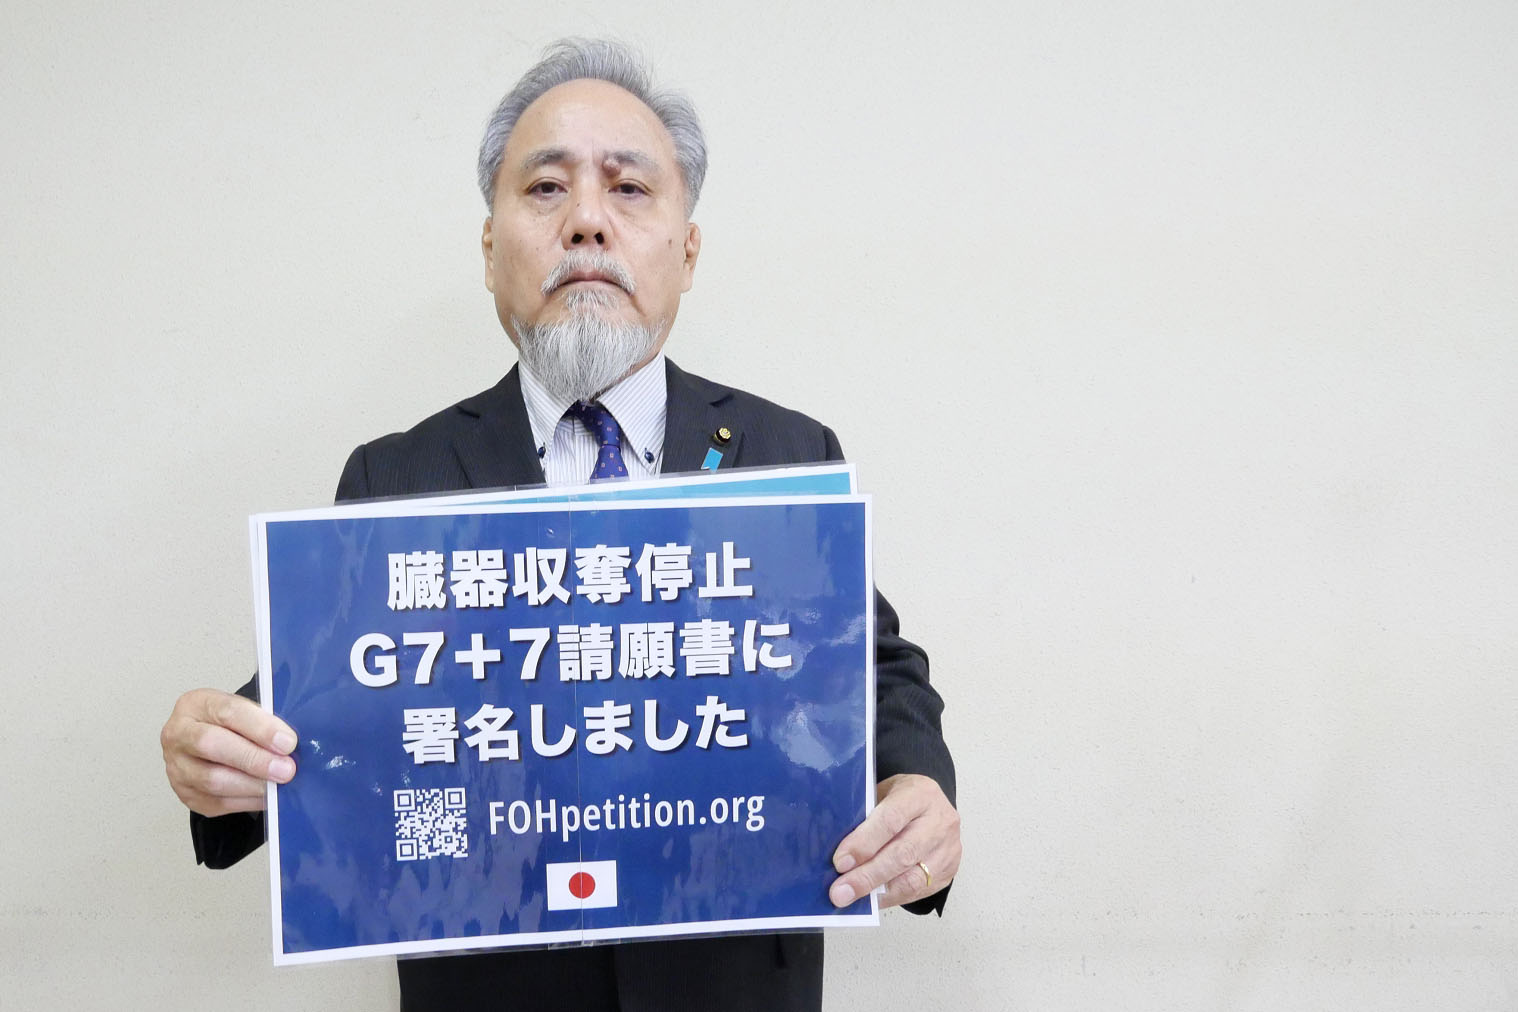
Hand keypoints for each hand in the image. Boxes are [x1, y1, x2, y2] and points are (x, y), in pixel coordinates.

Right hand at [161, 688, 297, 816]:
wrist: (207, 744)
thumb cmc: (232, 724)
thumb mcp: (245, 711)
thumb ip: (264, 722)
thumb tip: (290, 743)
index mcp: (196, 704)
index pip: (227, 711)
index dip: (260, 728)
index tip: (288, 742)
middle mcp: (178, 734)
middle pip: (211, 745)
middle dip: (254, 759)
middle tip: (286, 770)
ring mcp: (177, 767)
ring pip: (212, 779)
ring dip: (252, 784)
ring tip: (279, 785)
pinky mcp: (186, 794)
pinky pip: (217, 802)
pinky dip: (247, 801)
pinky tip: (267, 796)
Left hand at [828, 773, 959, 908]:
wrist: (934, 805)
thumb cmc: (901, 799)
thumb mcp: (882, 794)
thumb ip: (865, 817)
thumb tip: (839, 852)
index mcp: (920, 794)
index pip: (891, 820)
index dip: (864, 843)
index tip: (841, 862)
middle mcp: (939, 821)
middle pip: (902, 854)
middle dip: (867, 876)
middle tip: (841, 892)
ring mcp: (947, 849)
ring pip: (912, 879)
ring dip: (878, 892)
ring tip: (852, 899)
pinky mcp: (948, 871)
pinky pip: (918, 891)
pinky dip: (890, 897)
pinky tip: (871, 900)